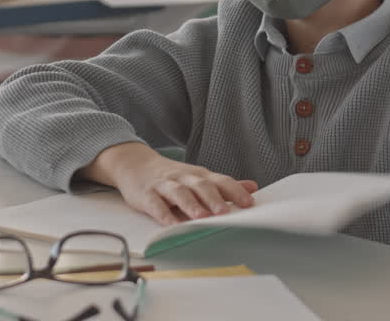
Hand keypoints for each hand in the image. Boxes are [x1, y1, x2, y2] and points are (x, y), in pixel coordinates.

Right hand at [84, 143, 257, 224]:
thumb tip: (253, 187)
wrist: (136, 164)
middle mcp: (184, 178)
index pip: (220, 181)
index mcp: (199, 176)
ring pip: (179, 193)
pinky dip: (164, 215)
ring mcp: (165, 186)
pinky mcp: (146, 195)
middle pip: (201, 186)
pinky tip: (172, 225)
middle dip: (214, 199)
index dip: (235, 191)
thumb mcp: (198, 178)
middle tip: (226, 213)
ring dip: (191, 205)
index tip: (250, 203)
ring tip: (202, 218)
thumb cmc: (172, 177)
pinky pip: (156, 205)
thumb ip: (224, 185)